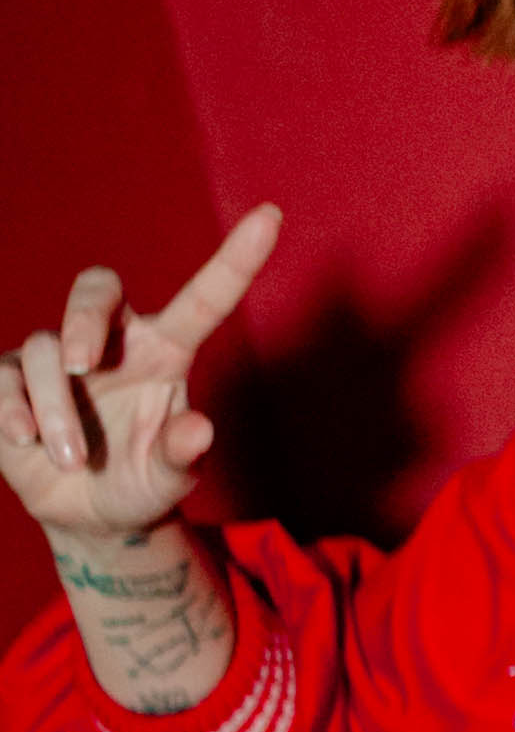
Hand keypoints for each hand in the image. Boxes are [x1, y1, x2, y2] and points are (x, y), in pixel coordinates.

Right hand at [3, 205, 280, 556]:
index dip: (236, 259)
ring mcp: (60, 359)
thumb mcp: (167, 480)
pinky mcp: (13, 381)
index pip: (203, 298)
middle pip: (97, 288)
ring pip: (46, 350)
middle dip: (84, 317)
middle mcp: (114, 343)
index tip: (271, 215)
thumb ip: (182, 456)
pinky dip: (12, 410)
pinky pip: (4, 378)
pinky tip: (25, 440)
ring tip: (73, 460)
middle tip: (81, 362)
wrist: (89, 516)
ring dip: (56, 408)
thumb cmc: (140, 482)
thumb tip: (199, 430)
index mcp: (165, 351)